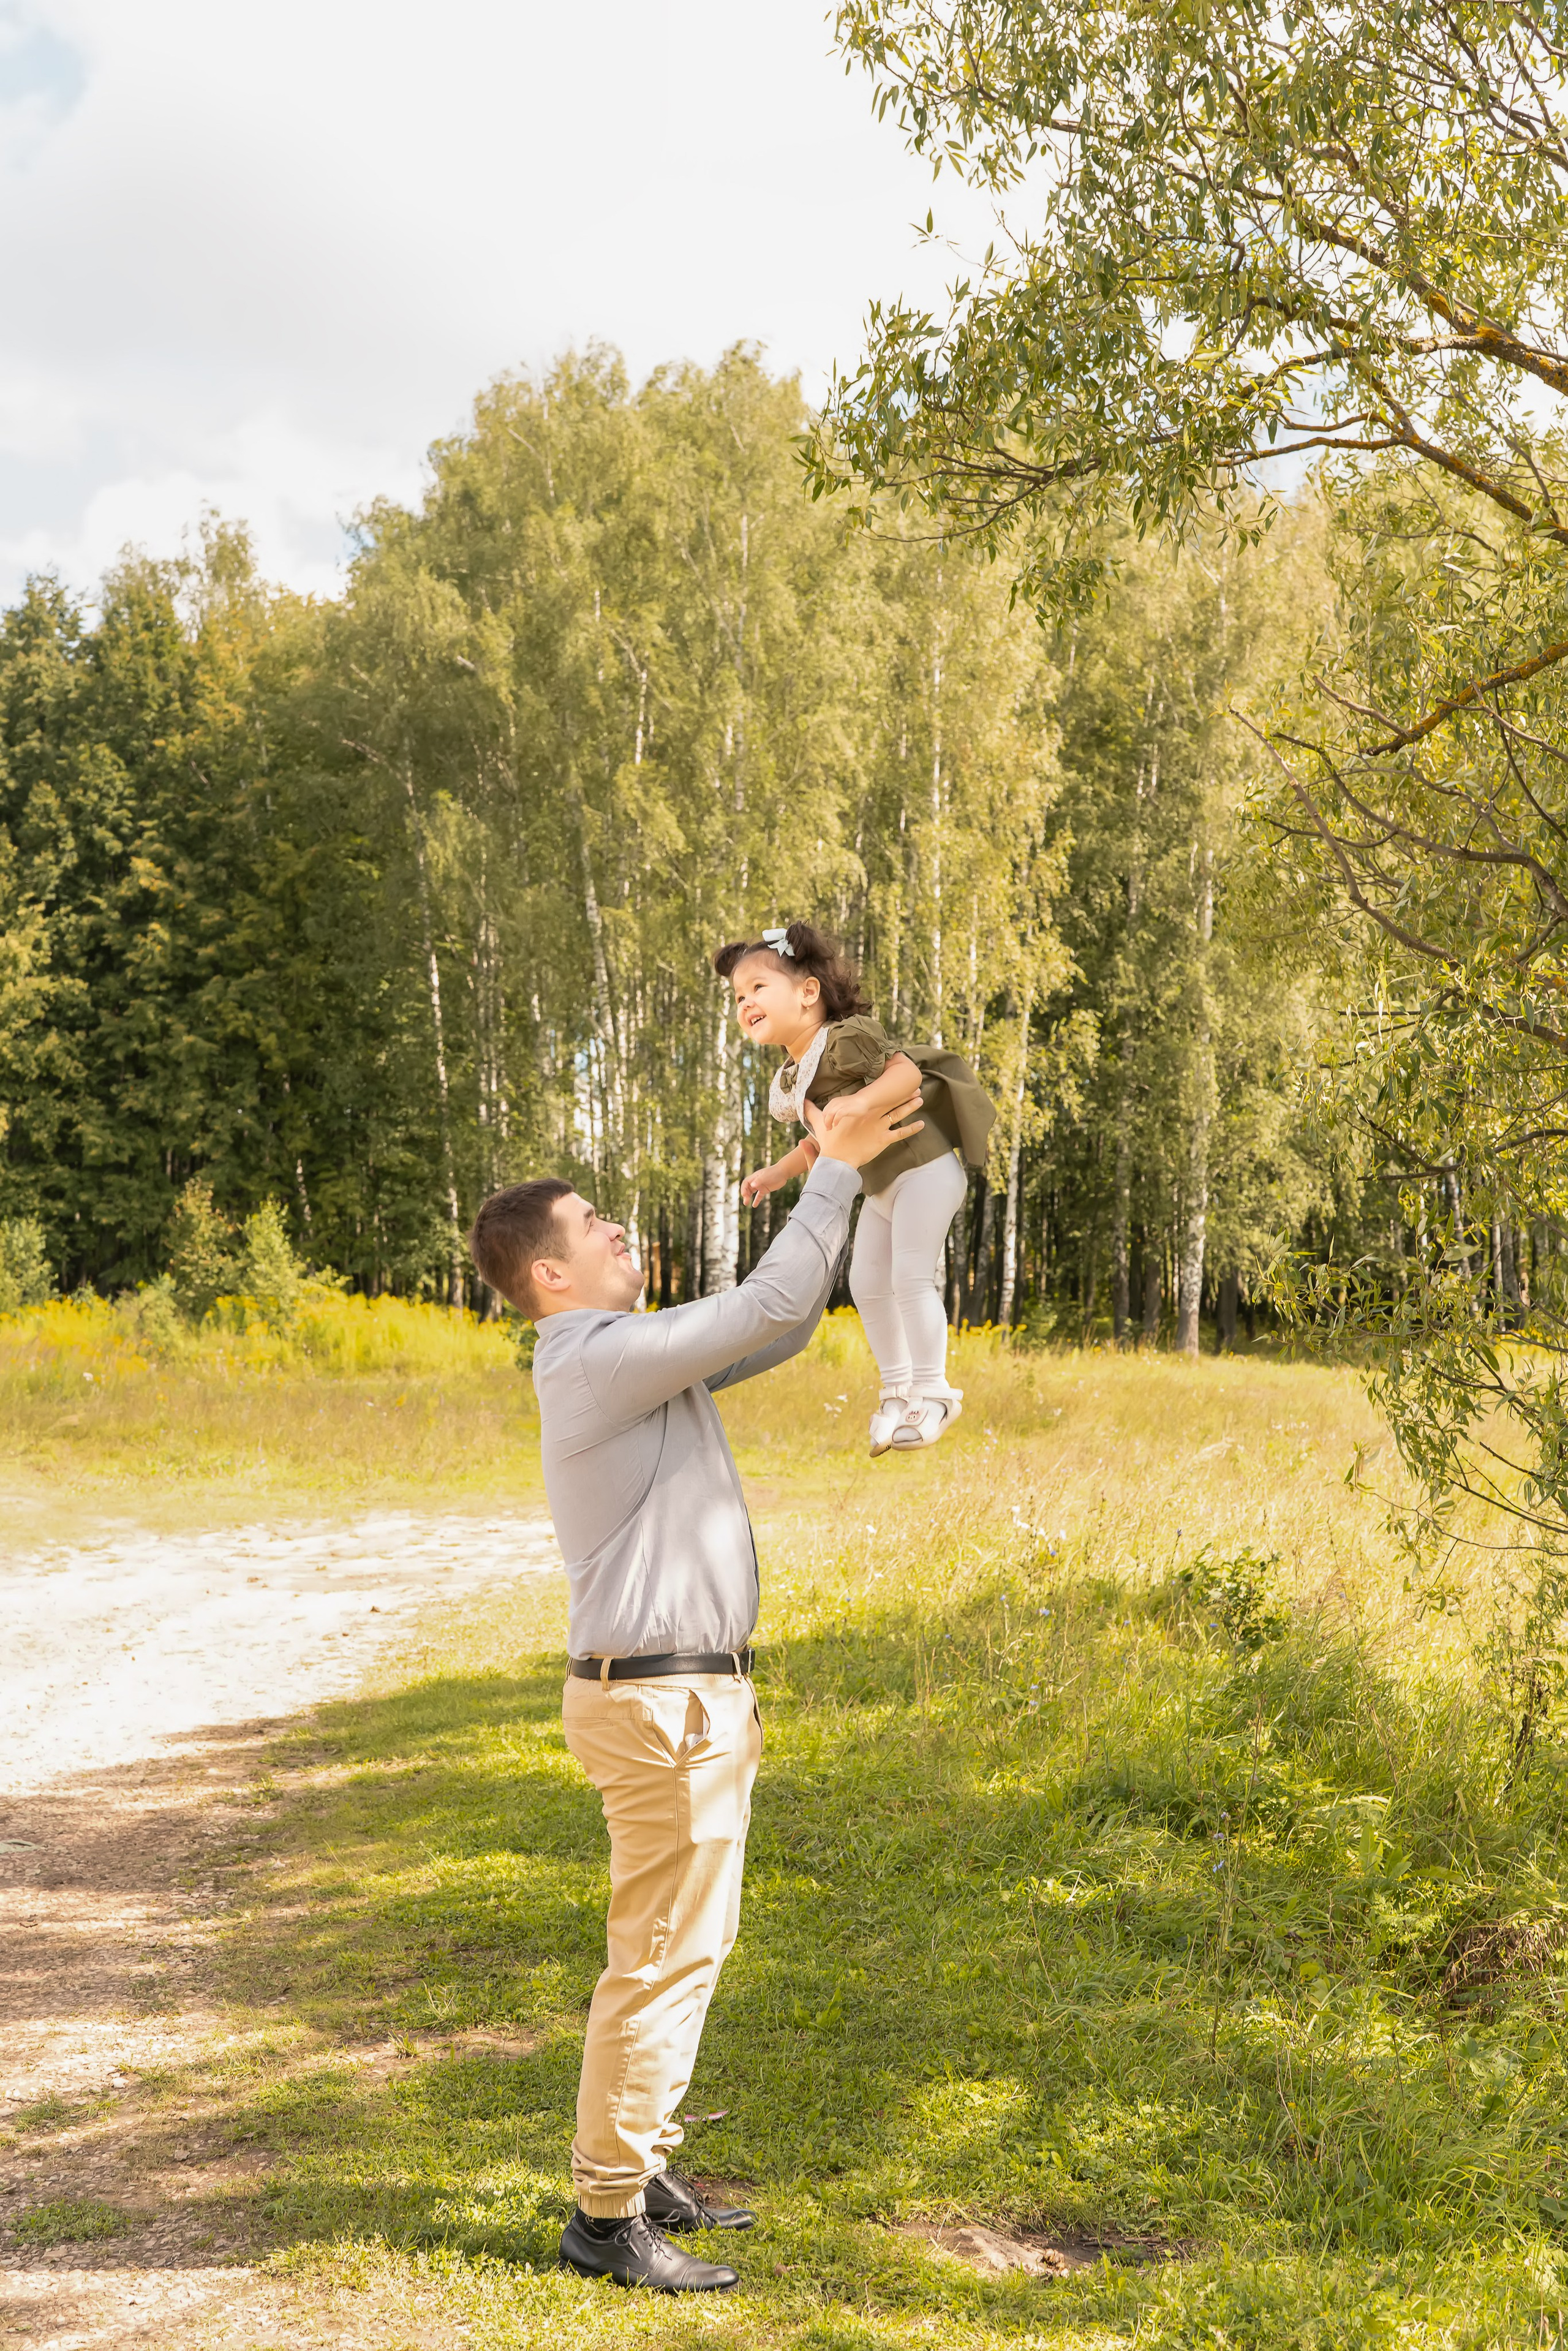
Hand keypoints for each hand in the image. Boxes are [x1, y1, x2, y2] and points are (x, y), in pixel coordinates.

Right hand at [740, 1166, 778, 1207]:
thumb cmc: (774, 1172)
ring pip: (752, 1192)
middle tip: (745, 1202)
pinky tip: (754, 1205)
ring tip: (746, 1203)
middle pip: (747, 1188)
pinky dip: (756, 1200)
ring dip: (748, 1197)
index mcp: (754, 1177)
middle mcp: (756, 1181)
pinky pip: (759, 1196)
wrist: (783, 1172)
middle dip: (745, 1195)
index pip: (745, 1183)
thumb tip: (752, 1185)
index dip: (743, 1189)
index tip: (744, 1195)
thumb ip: (759, 1181)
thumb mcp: (765, 1176)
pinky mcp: (765, 1190)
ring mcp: (760, 1186)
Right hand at [805, 1090, 923, 1169]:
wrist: (836, 1160)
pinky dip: (911, 1129)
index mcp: (859, 1110)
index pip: (873, 1097)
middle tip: (915, 1086)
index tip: (893, 1081)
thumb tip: (801, 1100)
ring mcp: (879, 1127)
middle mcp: (871, 1116)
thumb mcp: (819, 1123)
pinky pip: (900, 1133)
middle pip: (890, 1102)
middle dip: (902, 1095)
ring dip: (909, 1107)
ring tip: (920, 1099)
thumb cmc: (829, 1142)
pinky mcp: (883, 1140)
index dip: (884, 1089)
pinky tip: (922, 1124)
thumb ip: (812, 1110)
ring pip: (898, 1114)